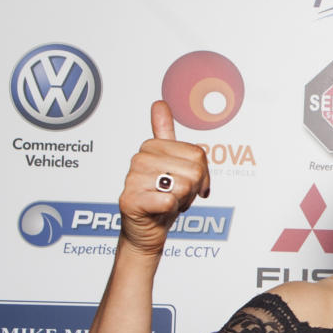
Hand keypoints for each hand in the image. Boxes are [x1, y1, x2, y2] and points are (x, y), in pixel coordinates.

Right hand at [118, 101, 210, 257]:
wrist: (147, 229)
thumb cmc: (164, 196)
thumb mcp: (173, 163)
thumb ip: (166, 134)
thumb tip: (159, 103)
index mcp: (151, 147)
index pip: (198, 154)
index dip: (202, 175)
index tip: (189, 183)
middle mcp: (139, 160)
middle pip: (194, 170)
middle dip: (192, 189)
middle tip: (176, 195)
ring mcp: (132, 180)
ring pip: (183, 185)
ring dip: (182, 201)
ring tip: (167, 202)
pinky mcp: (130, 201)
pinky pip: (168, 201)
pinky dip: (171, 210)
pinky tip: (159, 211)